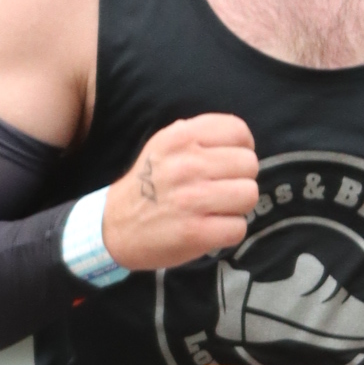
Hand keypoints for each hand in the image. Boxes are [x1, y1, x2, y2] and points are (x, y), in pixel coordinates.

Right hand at [101, 114, 258, 271]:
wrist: (114, 226)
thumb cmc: (147, 184)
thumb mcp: (162, 145)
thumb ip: (196, 134)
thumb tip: (238, 137)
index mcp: (180, 138)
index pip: (238, 131)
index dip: (242, 148)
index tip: (231, 163)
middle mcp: (187, 165)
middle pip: (249, 164)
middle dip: (240, 179)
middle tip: (221, 190)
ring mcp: (191, 200)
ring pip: (249, 194)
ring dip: (238, 206)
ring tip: (217, 209)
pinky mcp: (195, 233)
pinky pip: (239, 227)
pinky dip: (229, 231)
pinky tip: (212, 229)